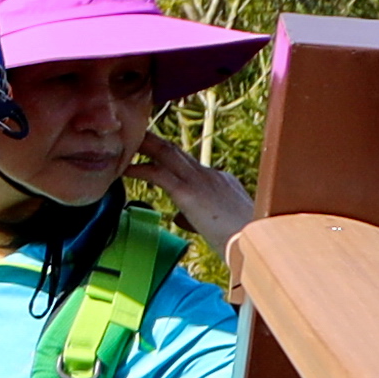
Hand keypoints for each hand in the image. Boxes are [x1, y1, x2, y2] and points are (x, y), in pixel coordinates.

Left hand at [135, 121, 256, 250]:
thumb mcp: (219, 226)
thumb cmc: (241, 242)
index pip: (191, 166)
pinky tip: (123, 170)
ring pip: (167, 154)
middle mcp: (211, 176)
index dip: (171, 160)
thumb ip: (196, 218)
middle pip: (178, 152)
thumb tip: (179, 217)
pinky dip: (138, 170)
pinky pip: (158, 175)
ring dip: (145, 145)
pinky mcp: (190, 193)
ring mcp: (201, 181)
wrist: (255, 245)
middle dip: (155, 142)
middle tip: (136, 132)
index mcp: (222, 182)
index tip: (154, 156)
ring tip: (125, 140)